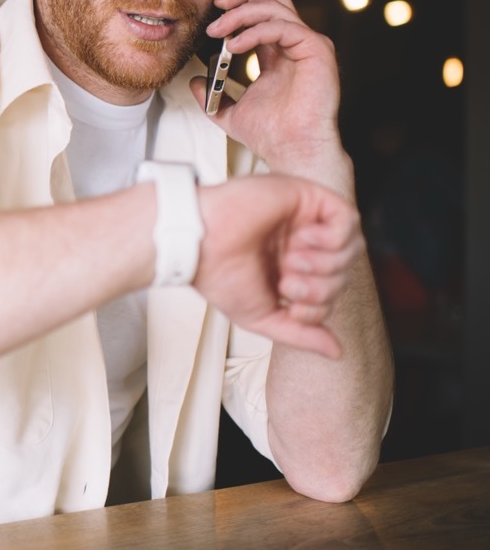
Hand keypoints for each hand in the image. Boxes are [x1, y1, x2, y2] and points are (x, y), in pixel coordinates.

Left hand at [189, 0, 342, 173]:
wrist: (292, 151)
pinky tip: (234, 45)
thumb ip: (212, 95)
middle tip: (216, 2)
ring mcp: (308, 45)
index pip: (262, 11)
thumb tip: (194, 82)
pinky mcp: (317, 50)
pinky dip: (255, 31)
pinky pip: (283, 27)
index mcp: (278, 52)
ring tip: (216, 30)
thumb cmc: (270, 134)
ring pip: (275, 6)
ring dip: (240, 13)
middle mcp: (295, 43)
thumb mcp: (228, 111)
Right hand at [193, 174, 364, 357]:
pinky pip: (347, 219)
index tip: (288, 302)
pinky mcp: (307, 196)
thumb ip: (300, 333)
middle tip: (287, 282)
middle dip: (321, 286)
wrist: (200, 243)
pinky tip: (302, 239)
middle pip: (343, 271)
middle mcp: (300, 243)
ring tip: (291, 260)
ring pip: (350, 247)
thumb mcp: (262, 317)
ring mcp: (305, 219)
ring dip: (326, 263)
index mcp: (289, 268)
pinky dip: (333, 238)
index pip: (330, 290)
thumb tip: (337, 353)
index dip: (319, 305)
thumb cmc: (219, 277)